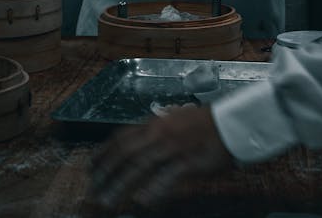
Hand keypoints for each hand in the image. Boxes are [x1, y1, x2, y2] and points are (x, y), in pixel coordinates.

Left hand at [89, 106, 233, 210]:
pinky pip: (165, 178)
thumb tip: (135, 143)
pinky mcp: (187, 161)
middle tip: (95, 188)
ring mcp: (172, 147)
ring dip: (121, 184)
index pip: (121, 136)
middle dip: (107, 171)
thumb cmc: (202, 124)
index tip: (91, 165)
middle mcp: (159, 133)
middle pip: (125, 153)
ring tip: (109, 200)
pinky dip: (153, 190)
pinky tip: (143, 202)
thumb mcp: (173, 120)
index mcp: (154, 123)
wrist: (229, 124)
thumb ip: (154, 130)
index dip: (104, 151)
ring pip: (140, 166)